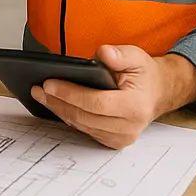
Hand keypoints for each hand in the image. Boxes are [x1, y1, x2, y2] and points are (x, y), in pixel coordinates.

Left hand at [32, 45, 195, 148]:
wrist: (157, 93)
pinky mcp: (113, 141)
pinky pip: (85, 130)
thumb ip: (120, 55)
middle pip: (84, 117)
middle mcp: (129, 127)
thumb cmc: (144, 75)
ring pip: (82, 126)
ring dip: (59, 110)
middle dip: (58, 102)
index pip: (96, 103)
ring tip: (41, 95)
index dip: (70, 94)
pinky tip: (56, 105)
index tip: (49, 83)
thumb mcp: (136, 57)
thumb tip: (104, 54)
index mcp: (135, 106)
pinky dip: (69, 117)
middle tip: (38, 89)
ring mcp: (121, 138)